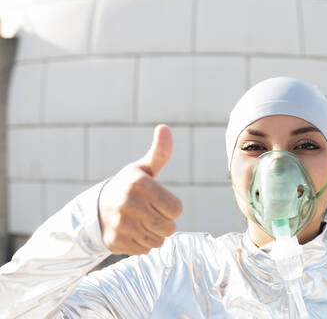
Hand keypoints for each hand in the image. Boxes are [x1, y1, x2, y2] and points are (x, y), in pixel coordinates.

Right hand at [98, 124, 182, 254]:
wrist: (97, 208)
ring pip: (158, 241)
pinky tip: (133, 232)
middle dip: (165, 223)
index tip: (159, 201)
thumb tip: (165, 128)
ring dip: (155, 234)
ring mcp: (121, 224)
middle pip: (169, 227)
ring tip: (142, 223)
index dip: (172, 207)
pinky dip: (143, 244)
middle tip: (152, 214)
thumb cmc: (128, 187)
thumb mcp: (143, 169)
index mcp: (139, 183)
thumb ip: (159, 152)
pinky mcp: (115, 242)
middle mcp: (128, 203)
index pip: (177, 209)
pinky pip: (144, 250)